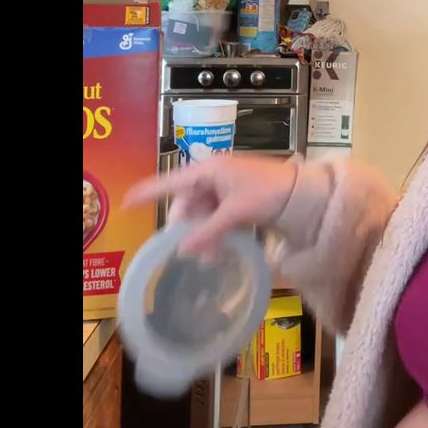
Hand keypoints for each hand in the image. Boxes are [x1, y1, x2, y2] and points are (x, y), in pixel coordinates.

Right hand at [123, 154, 298, 255]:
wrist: (301, 192)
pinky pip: (215, 215)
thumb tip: (182, 249)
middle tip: (192, 253)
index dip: (149, 192)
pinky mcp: (236, 198)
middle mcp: (214, 175)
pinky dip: (215, 231)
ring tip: (211, 257)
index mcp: (210, 170)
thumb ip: (208, 230)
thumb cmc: (268, 193)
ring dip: (203, 234)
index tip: (126, 203)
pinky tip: (219, 248)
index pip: (172, 181)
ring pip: (202, 212)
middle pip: (187, 203)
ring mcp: (225, 186)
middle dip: (187, 229)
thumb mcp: (236, 212)